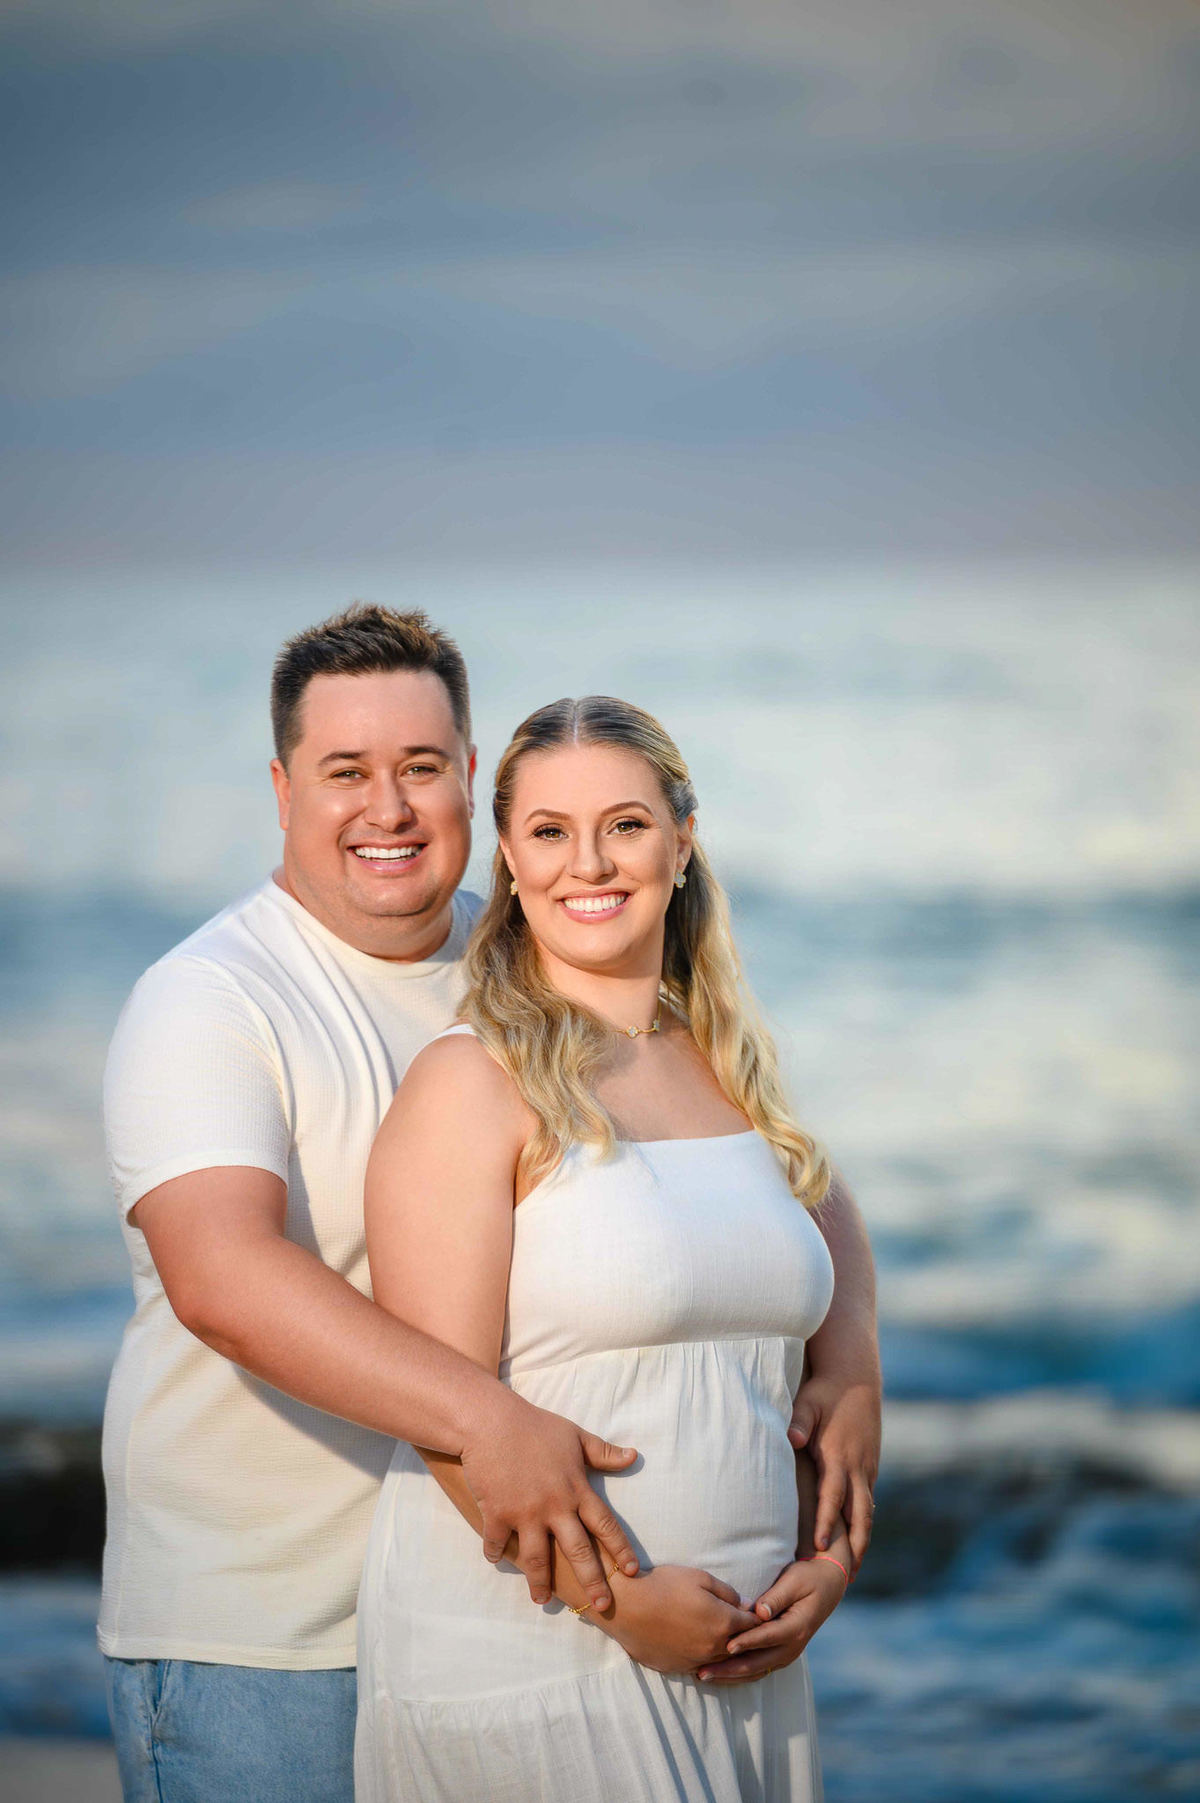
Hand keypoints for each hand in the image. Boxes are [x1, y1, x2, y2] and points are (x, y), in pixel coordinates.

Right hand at [460, 1390, 638, 1610]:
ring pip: (538, 1558)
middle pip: (579, 1552)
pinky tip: (498, 1561)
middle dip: (593, 1582)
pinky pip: (498, 1543)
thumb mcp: (575, 1435)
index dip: (620, 1549)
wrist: (491, 1421)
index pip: (606, 1525)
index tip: (632, 1571)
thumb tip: (634, 1456)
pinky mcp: (497, 1514)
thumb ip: (603, 1452)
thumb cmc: (536, 1426)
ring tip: (542, 1600)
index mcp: (577, 1489)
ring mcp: (526, 1513)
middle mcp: (555, 1506)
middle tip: (602, 1608)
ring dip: (541, 1582)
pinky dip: (497, 1554)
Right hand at [596, 1565, 758, 1674]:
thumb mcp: (700, 1578)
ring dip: (729, 1653)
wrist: (628, 1607)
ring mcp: (696, 1662)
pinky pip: (702, 1668)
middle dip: (749, 1639)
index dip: (758, 1619)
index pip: (753, 1625)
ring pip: (723, 1662)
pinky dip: (708, 1660)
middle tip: (754, 1633)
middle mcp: (714, 1648)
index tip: (763, 1615)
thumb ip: (728, 1592)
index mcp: (723, 1623)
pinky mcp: (679, 1669)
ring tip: (731, 1644)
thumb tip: (746, 1604)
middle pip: (742, 1648)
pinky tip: (705, 1651)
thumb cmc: (664, 1586)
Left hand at [696, 1552, 847, 1684]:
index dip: (747, 1642)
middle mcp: (792, 1647)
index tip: (726, 1646)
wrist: (828, 1587)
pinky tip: (719, 1674)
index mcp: (796, 1628)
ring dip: (730, 1675)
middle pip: (757, 1663)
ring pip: (755, 1671)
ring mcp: (786, 1654)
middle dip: (729, 1669)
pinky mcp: (780, 1655)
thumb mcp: (794, 1580)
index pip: (768, 1637)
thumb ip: (776, 1597)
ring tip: (703, 1676)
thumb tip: (760, 1612)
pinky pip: (758, 1669)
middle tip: (702, 1671)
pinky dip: (738, 1674)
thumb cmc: (808, 1578)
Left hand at [788, 1371, 879, 1573]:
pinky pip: (868, 1499)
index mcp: (839, 1455)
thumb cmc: (824, 1391)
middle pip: (858, 1515)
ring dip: (861, 1539)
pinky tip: (857, 1537)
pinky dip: (863, 1521)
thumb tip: (791, 1438)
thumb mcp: (808, 1403)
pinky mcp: (870, 1464)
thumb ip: (799, 1422)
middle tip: (845, 1576)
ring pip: (866, 1511)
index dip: (826, 1522)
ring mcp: (867, 1466)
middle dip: (853, 1546)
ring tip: (853, 1568)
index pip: (832, 1496)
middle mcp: (857, 1466)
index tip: (819, 1547)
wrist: (855, 1377)